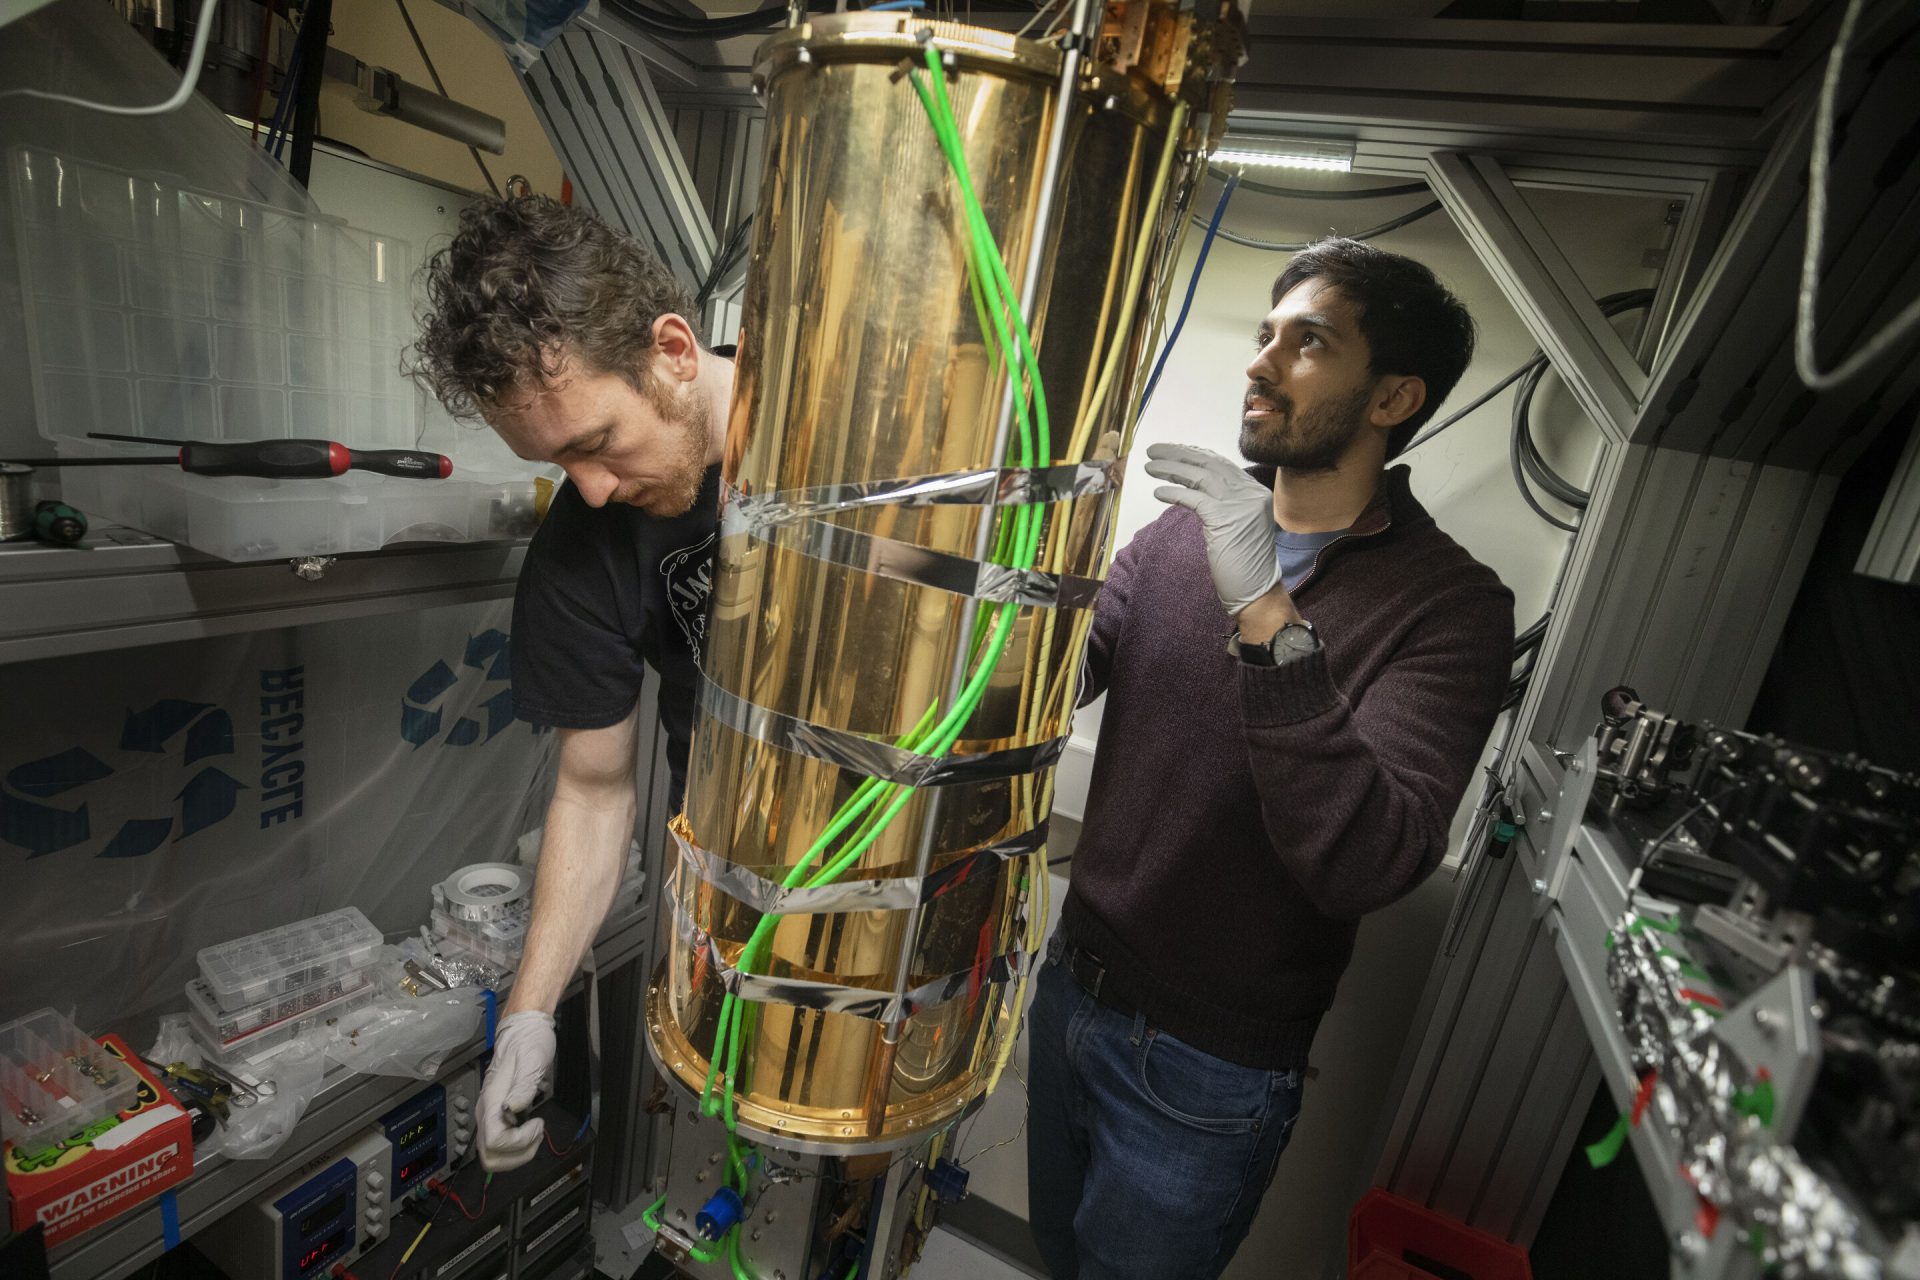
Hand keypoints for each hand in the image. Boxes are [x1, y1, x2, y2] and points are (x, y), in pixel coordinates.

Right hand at [477, 1010, 554, 1170]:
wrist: (522, 1030)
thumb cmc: (529, 1042)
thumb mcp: (533, 1060)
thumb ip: (523, 1087)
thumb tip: (512, 1110)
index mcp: (493, 1100)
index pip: (494, 1141)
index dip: (518, 1142)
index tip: (537, 1124)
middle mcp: (485, 1111)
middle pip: (489, 1156)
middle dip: (517, 1155)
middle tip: (536, 1134)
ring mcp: (488, 1115)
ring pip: (491, 1155)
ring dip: (517, 1153)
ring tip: (534, 1132)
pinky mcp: (494, 1115)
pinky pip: (497, 1143)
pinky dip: (515, 1146)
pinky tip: (529, 1129)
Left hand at [1143, 443, 1279, 615]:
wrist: (1257, 591)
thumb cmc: (1245, 564)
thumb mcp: (1239, 525)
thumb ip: (1225, 504)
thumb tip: (1196, 488)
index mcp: (1255, 492)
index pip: (1221, 463)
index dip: (1194, 454)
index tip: (1174, 450)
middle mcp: (1250, 493)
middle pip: (1209, 463)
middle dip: (1178, 453)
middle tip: (1153, 450)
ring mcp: (1239, 504)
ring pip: (1199, 475)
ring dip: (1170, 468)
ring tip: (1149, 466)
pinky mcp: (1224, 519)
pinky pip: (1193, 497)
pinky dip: (1173, 492)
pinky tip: (1157, 492)